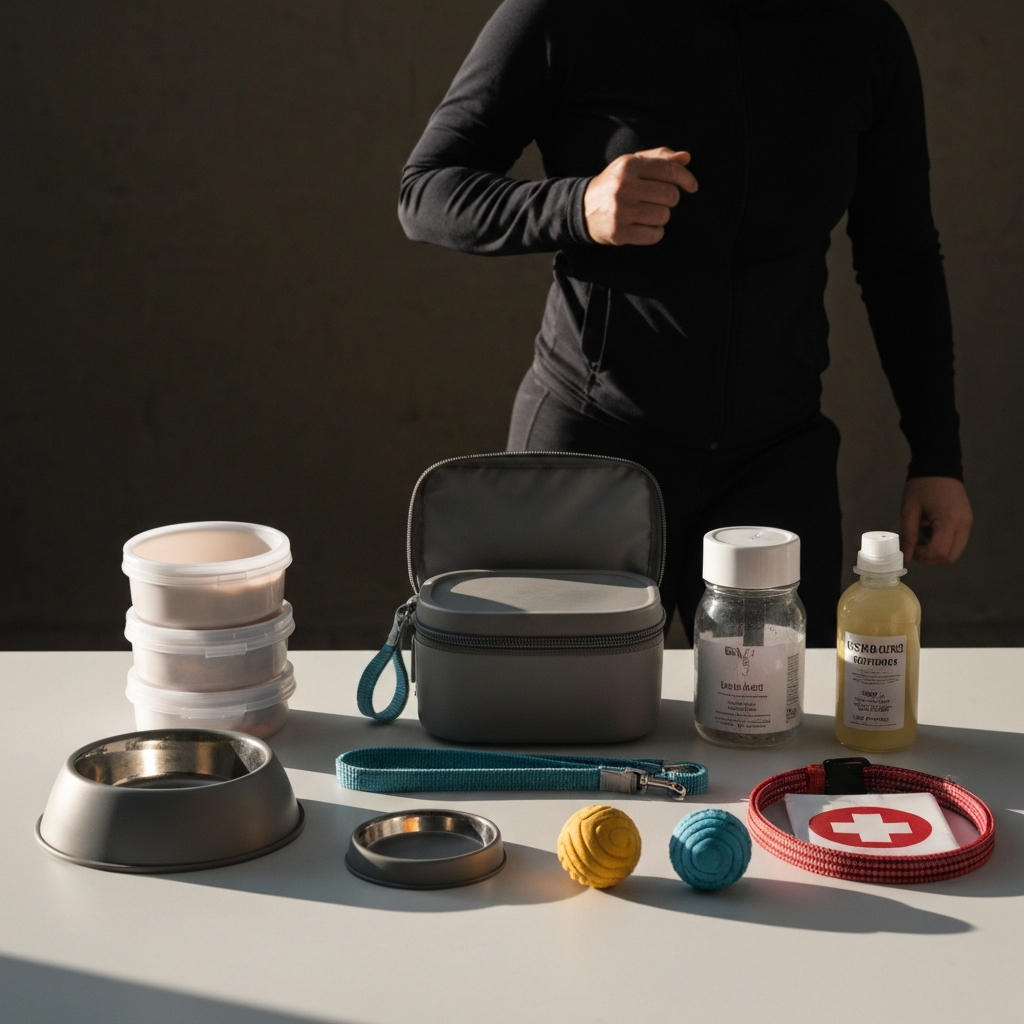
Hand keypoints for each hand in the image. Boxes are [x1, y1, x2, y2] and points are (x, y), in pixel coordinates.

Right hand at [583, 147, 697, 245]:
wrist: (582, 209)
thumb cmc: (614, 184)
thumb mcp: (631, 164)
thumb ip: (658, 158)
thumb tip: (686, 158)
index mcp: (628, 166)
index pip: (669, 170)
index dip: (686, 179)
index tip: (692, 187)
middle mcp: (624, 187)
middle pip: (670, 195)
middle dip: (670, 199)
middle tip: (658, 201)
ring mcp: (620, 211)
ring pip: (663, 216)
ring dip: (661, 217)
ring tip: (647, 213)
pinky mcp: (619, 233)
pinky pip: (654, 235)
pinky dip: (654, 232)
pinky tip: (643, 226)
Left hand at [900, 477, 972, 565]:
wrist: (939, 465)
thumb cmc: (921, 485)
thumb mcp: (909, 510)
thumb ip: (909, 535)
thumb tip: (907, 557)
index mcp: (949, 521)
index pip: (940, 553)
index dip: (924, 557)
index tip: (911, 548)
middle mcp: (963, 525)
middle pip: (950, 557)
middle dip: (930, 557)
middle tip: (915, 545)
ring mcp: (967, 524)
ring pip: (954, 552)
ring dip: (936, 551)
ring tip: (922, 535)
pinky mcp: (966, 521)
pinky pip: (956, 542)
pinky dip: (942, 543)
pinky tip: (930, 531)